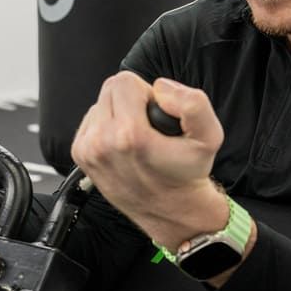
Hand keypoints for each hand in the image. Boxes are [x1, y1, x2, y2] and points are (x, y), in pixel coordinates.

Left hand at [71, 71, 227, 248]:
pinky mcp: (81, 156)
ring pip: (100, 104)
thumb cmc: (187, 174)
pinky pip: (91, 121)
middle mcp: (102, 143)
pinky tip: (125, 145)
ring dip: (120, 113)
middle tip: (150, 125)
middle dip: (132, 99)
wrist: (172, 210)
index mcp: (129, 135)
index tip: (157, 114)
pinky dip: (108, 126)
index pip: (125, 81)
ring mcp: (88, 151)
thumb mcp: (209, 136)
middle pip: (110, 89)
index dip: (147, 92)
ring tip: (138, 137)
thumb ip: (193, 103)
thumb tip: (161, 87)